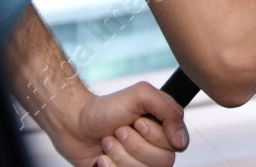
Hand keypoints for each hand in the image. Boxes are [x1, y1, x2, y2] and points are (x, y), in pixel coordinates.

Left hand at [48, 82, 187, 166]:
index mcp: (164, 129)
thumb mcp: (141, 95)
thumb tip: (181, 141)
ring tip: (108, 142)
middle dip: (134, 145)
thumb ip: (169, 110)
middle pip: (162, 162)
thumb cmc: (107, 107)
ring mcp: (139, 164)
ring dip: (120, 155)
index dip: (155, 136)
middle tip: (118, 131)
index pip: (177, 145)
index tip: (137, 122)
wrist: (74, 124)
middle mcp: (155, 149)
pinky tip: (101, 159)